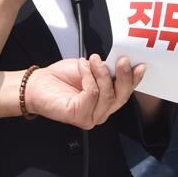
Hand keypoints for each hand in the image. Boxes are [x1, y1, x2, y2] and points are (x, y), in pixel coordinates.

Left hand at [25, 55, 143, 129]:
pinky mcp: (79, 116)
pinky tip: (82, 68)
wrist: (38, 84)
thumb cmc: (62, 78)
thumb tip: (123, 62)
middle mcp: (101, 111)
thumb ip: (108, 69)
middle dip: (124, 76)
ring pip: (107, 95)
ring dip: (101, 73)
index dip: (134, 79)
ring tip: (92, 60)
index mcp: (106, 100)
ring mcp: (91, 117)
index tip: (139, 65)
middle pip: (121, 97)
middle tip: (122, 60)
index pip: (126, 92)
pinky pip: (91, 94)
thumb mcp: (90, 68)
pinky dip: (88, 77)